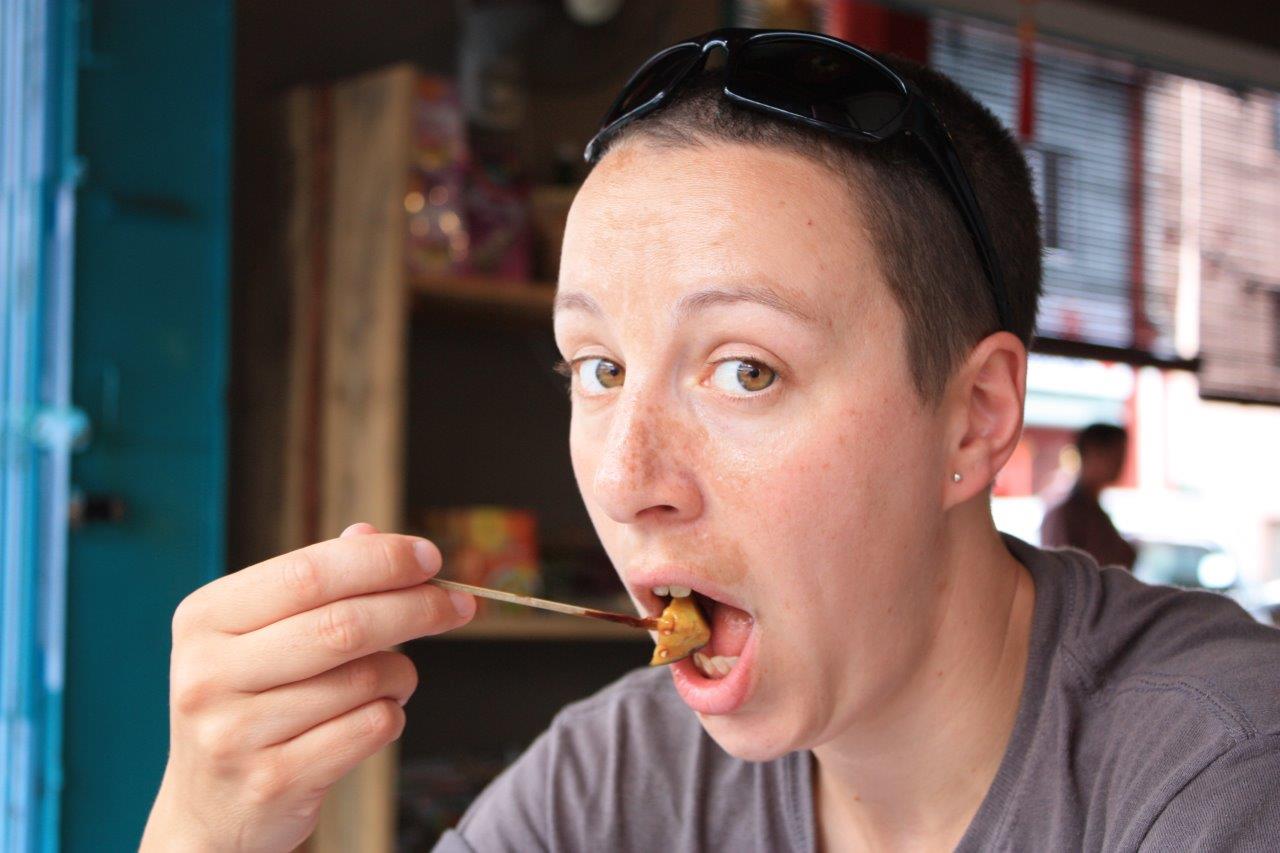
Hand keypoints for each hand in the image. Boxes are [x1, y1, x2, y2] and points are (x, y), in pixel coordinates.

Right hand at [140, 523, 474, 851]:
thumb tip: (371, 533)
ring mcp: (235, 734)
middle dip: (416, 608)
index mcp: (204, 618)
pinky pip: (370, 728)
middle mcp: (208, 674)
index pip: (309, 572)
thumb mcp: (261, 634)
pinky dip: (391, 712)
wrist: (212, 809)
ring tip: (396, 675)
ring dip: (402, 671)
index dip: (381, 560)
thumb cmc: (252, 701)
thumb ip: (314, 582)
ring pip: (365, 679)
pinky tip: (375, 713)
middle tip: (459, 604)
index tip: (431, 557)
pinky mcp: (272, 781)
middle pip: (343, 625)